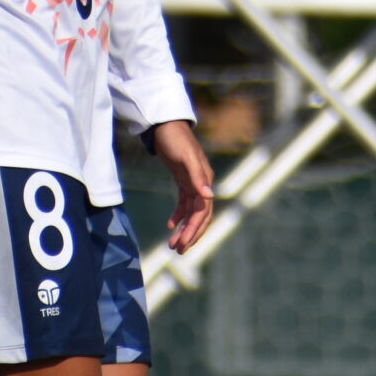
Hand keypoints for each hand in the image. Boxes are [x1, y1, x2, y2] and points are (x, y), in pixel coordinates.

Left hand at [147, 120, 214, 253]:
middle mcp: (202, 184)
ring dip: (184, 228)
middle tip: (177, 250)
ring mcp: (193, 182)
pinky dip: (178, 215)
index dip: (194, 229)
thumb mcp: (185, 157)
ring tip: (172, 244)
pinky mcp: (184, 180)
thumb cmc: (176, 139)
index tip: (183, 244)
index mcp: (205, 180)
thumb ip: (197, 176)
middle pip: (200, 216)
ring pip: (191, 212)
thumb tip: (209, 197)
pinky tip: (170, 225)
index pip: (202, 211)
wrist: (165, 125)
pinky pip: (184, 203)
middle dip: (190, 234)